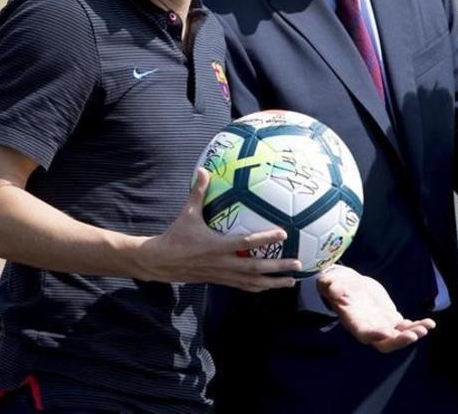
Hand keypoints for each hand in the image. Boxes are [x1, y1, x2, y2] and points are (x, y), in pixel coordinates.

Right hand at [138, 169, 301, 290]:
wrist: (160, 262)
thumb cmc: (176, 236)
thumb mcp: (187, 213)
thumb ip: (197, 192)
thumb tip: (202, 169)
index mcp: (216, 246)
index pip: (245, 242)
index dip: (264, 238)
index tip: (283, 234)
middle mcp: (222, 263)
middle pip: (254, 268)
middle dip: (277, 267)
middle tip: (297, 263)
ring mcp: (222, 275)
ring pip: (251, 282)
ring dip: (273, 282)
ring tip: (292, 281)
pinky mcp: (220, 281)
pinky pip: (242, 286)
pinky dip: (258, 287)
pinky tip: (270, 286)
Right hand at [317, 265, 435, 352]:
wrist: (346, 285)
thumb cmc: (335, 284)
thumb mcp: (330, 283)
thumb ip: (331, 287)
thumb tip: (334, 290)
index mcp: (353, 321)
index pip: (364, 333)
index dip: (375, 335)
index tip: (387, 332)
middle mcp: (369, 328)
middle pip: (385, 342)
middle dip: (400, 341)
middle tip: (415, 334)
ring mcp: (381, 324)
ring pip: (398, 336)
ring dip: (413, 333)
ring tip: (427, 326)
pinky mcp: (390, 318)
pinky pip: (405, 326)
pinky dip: (417, 326)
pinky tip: (430, 323)